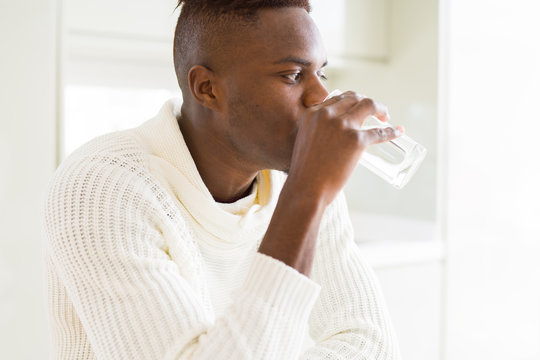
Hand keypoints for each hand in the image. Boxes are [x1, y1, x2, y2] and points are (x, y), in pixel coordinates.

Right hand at [286, 91, 402, 206]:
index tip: (358, 107)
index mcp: (312, 114)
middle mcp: (327, 115)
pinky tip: (397, 132)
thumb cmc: (305, 172)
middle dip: (366, 102)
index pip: (338, 99)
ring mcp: (343, 126)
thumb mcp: (304, 140)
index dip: (352, 101)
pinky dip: (391, 131)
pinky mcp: (356, 141)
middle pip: (354, 98)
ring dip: (380, 108)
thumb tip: (335, 132)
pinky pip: (379, 132)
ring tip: (385, 116)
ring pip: (368, 106)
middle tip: (374, 111)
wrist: (306, 189)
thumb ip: (318, 130)